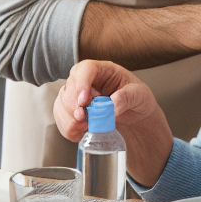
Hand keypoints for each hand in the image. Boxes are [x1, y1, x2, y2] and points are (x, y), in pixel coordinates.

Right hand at [53, 59, 172, 186]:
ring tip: (87, 127)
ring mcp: (76, 94)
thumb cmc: (137, 98)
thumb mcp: (139, 94)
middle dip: (75, 106)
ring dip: (71, 119)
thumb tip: (112, 106)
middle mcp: (86, 80)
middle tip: (86, 119)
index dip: (81, 83)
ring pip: (61, 103)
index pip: (85, 69)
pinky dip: (69, 129)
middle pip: (70, 87)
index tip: (84, 101)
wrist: (135, 115)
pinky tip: (82, 132)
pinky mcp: (71, 110)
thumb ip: (126, 97)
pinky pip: (61, 119)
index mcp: (103, 70)